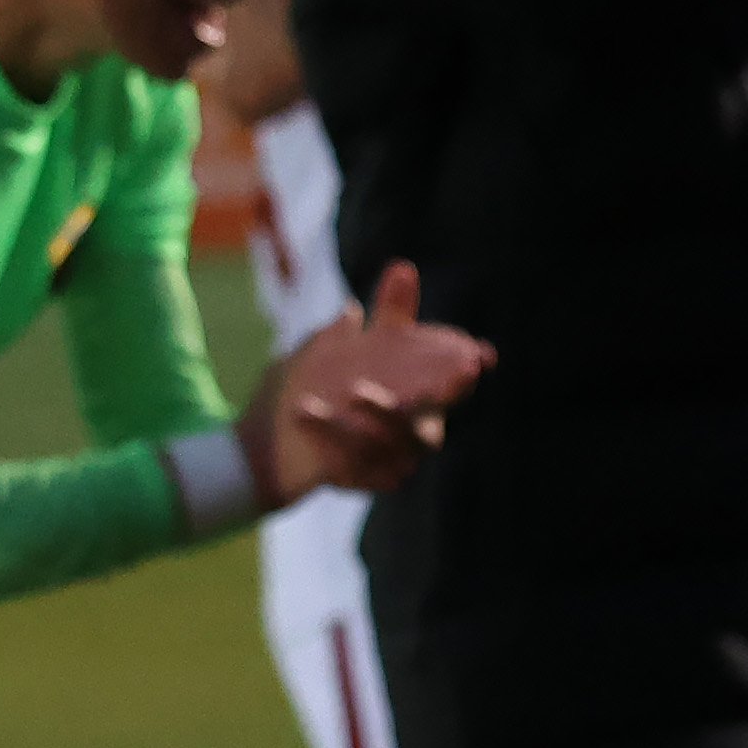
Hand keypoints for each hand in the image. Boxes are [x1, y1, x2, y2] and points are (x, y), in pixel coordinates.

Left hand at [240, 263, 490, 505]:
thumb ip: (384, 315)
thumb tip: (403, 268)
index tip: (479, 356)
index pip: (451, 388)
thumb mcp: (350, 344)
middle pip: (425, 427)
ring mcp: (387, 461)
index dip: (465, 373)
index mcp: (418, 398)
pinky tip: (299, 413)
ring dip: (356, 418)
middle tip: (375, 386)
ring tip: (319, 398)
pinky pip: (349, 464)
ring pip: (384, 445)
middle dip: (415, 406)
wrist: (269, 440)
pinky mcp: (359, 480)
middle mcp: (410, 433)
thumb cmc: (322, 386)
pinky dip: (324, 436)